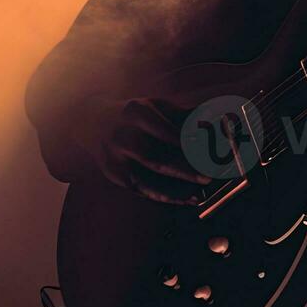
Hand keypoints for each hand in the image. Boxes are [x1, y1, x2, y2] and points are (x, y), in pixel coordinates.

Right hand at [77, 96, 212, 203]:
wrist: (92, 121)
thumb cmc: (134, 114)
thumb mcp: (156, 106)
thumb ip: (185, 115)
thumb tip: (215, 122)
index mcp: (136, 113)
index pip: (165, 131)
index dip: (188, 143)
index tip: (209, 151)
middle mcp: (122, 136)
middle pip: (154, 157)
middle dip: (183, 169)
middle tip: (208, 176)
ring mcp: (114, 158)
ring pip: (145, 179)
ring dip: (174, 190)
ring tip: (199, 195)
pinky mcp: (114, 175)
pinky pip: (142, 190)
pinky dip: (165, 196)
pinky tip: (185, 199)